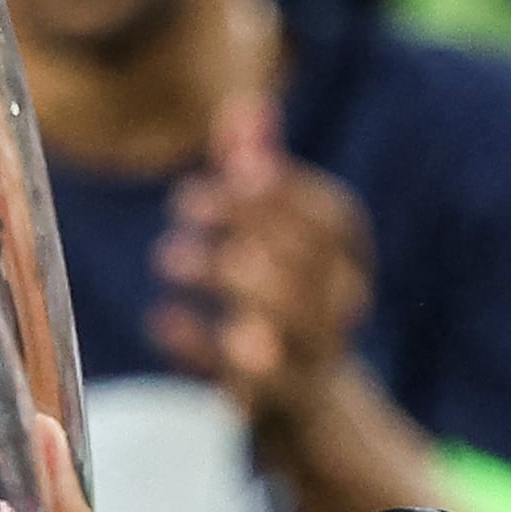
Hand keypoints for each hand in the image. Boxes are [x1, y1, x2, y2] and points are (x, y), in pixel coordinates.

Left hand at [153, 90, 376, 470]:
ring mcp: (314, 360)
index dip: (284, 190)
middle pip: (307, 258)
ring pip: (287, 315)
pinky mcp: (278, 405)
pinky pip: (246, 378)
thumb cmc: (277, 303)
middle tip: (184, 205)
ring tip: (168, 257)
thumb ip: (260, 171)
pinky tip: (162, 321)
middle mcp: (341, 310)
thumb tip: (247, 100)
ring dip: (222, 275)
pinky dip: (200, 345)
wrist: (304, 411)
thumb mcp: (273, 236)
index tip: (230, 170)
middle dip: (243, 225)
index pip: (335, 219)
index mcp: (348, 264)